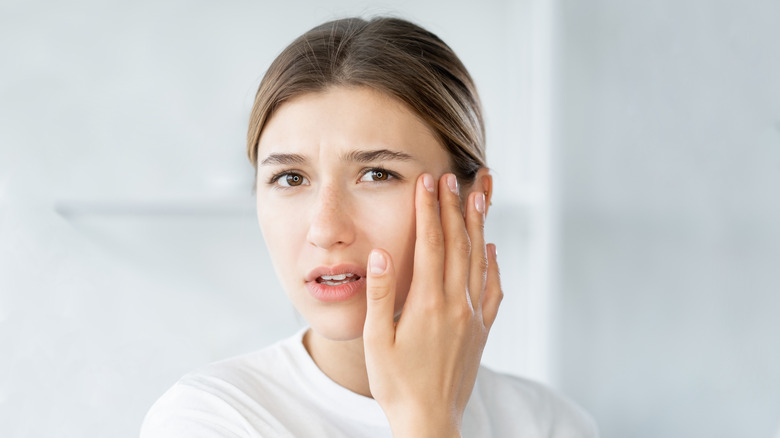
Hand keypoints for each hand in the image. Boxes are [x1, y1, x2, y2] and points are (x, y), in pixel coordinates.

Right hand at [363, 173, 502, 436]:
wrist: (430, 421)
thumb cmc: (397, 384)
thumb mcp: (378, 341)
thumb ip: (382, 295)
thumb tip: (383, 253)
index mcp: (428, 303)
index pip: (430, 244)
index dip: (429, 210)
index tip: (428, 181)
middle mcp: (456, 305)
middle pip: (457, 245)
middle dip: (454, 207)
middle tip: (453, 177)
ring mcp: (473, 317)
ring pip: (479, 261)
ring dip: (478, 226)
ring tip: (480, 196)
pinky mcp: (481, 331)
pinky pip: (492, 290)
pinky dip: (492, 265)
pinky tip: (491, 249)